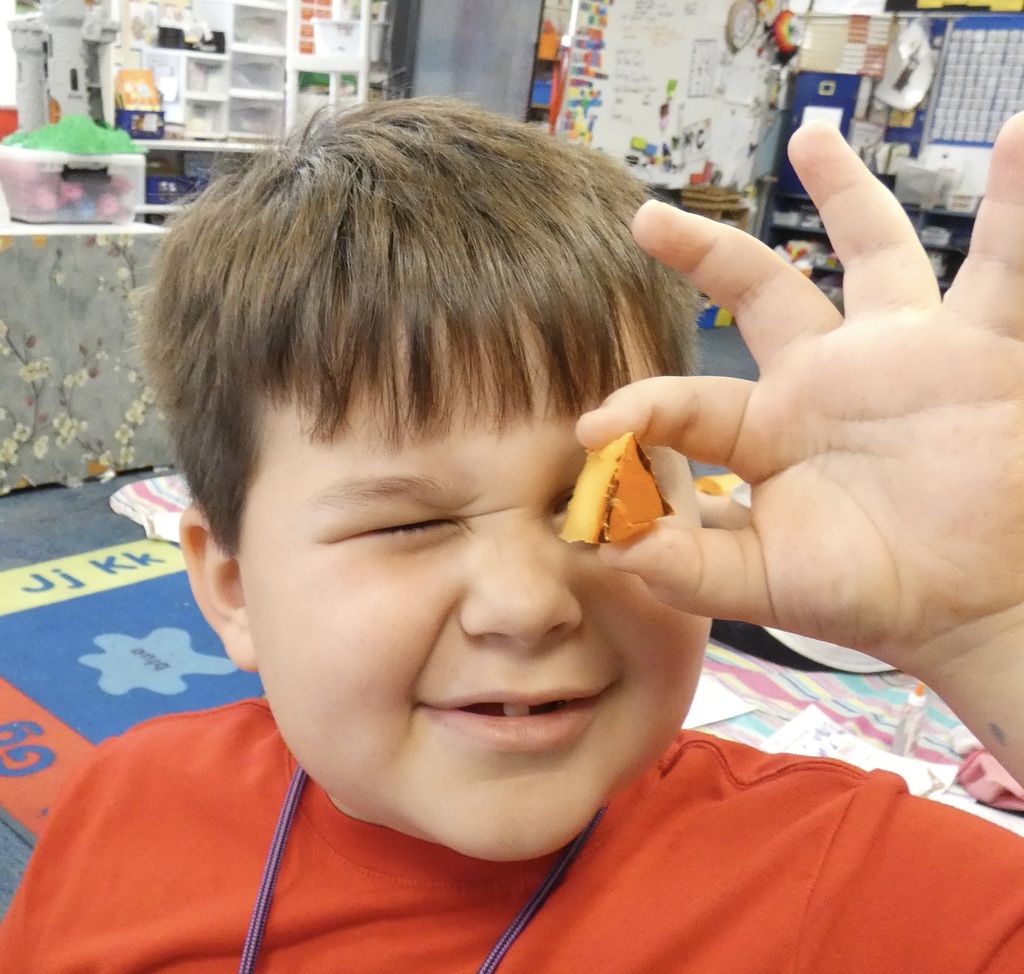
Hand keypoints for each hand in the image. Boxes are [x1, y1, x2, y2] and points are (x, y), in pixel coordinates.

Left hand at [579, 114, 1023, 690]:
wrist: (972, 609)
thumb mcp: (773, 583)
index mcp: (768, 431)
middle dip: (704, 252)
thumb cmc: (871, 595)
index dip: (638, 412)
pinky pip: (1004, 264)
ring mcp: (900, 355)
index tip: (593, 430)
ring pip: (870, 252)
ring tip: (812, 138)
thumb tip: (614, 549)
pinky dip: (1017, 202)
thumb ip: (694, 569)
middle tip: (643, 217)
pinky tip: (1020, 134)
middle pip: (758, 292)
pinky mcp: (980, 349)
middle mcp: (825, 379)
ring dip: (846, 194)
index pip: (687, 403)